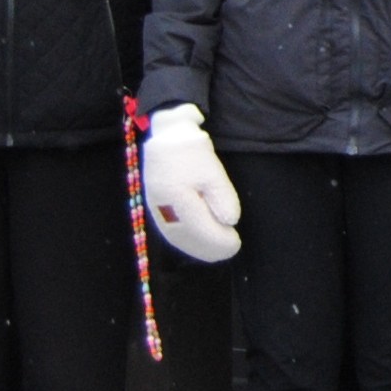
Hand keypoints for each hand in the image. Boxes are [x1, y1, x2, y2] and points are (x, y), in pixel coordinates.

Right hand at [141, 104, 242, 261]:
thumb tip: (230, 222)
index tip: (236, 243)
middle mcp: (162, 207)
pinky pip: (171, 232)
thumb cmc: (193, 152)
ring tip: (218, 252)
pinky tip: (199, 244)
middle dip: (211, 247)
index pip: (201, 228)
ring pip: (178, 238)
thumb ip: (223, 198)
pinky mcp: (155, 208)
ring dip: (199, 248)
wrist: (167, 138)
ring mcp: (155, 209)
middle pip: (189, 238)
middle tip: (232, 249)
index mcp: (177, 197)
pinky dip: (187, 241)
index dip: (219, 240)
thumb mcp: (214, 172)